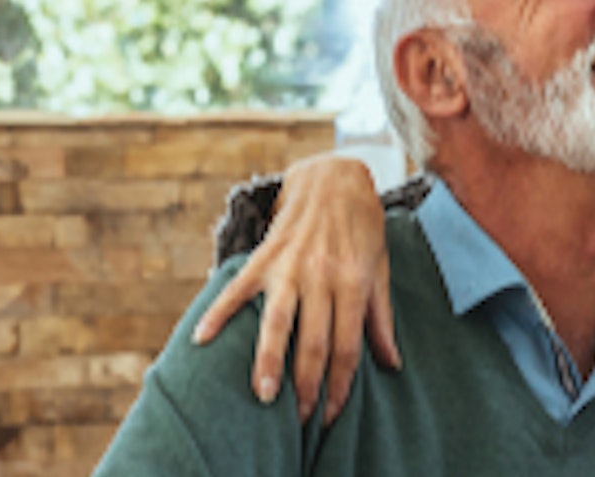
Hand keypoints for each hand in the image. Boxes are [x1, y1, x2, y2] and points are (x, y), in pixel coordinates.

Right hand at [192, 153, 399, 422]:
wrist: (335, 174)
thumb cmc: (362, 225)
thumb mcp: (379, 268)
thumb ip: (380, 317)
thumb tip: (391, 363)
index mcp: (353, 283)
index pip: (347, 346)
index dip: (338, 384)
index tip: (329, 413)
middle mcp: (322, 276)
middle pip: (313, 342)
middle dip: (307, 385)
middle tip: (299, 419)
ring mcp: (290, 266)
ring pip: (278, 321)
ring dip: (269, 360)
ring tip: (262, 394)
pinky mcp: (265, 254)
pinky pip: (239, 288)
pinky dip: (219, 312)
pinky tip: (202, 338)